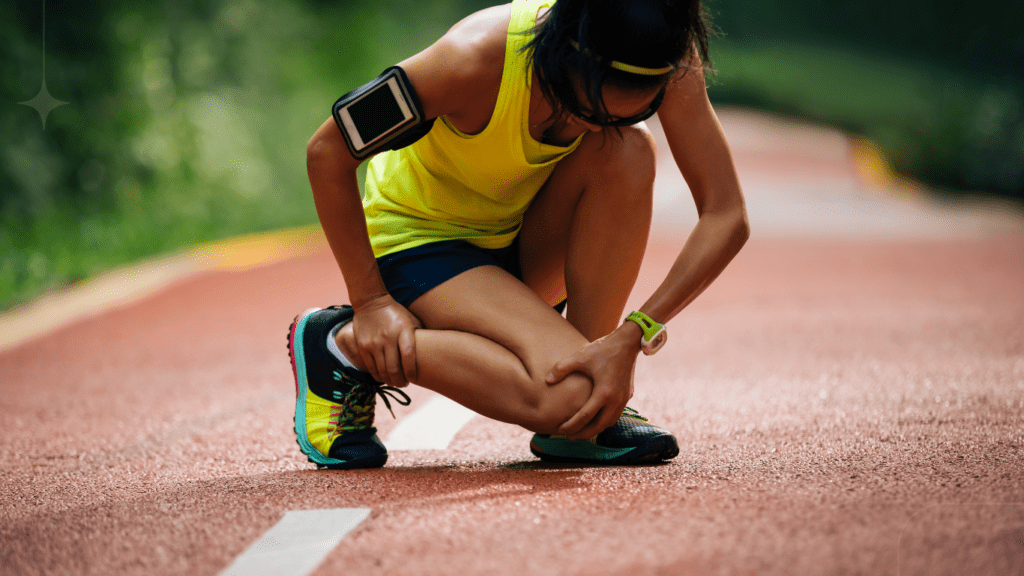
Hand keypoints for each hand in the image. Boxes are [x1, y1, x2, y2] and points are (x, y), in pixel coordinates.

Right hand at [350, 294, 421, 386]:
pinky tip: (383, 377)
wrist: (371, 301)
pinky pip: (371, 367)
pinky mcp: (363, 346)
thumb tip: (432, 351)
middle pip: (394, 368)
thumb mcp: (411, 319)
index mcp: (403, 330)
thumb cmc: (396, 312)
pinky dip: (378, 376)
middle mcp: (388, 338)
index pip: (409, 356)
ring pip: (382, 370)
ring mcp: (374, 342)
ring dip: (389, 381)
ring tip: (395, 382)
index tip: (413, 378)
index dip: (412, 371)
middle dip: (400, 381)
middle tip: (404, 384)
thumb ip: (419, 335)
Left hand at [546, 322, 642, 439]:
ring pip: (610, 422)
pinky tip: (596, 417)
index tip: (560, 430)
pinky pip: (616, 414)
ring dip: (596, 428)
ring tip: (582, 430)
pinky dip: (605, 420)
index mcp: (604, 392)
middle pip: (599, 426)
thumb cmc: (602, 349)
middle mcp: (616, 399)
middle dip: (584, 434)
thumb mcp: (580, 356)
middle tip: (569, 436)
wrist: (627, 342)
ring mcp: (624, 398)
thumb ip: (561, 368)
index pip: (585, 417)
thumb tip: (547, 380)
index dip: (571, 426)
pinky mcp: (627, 395)